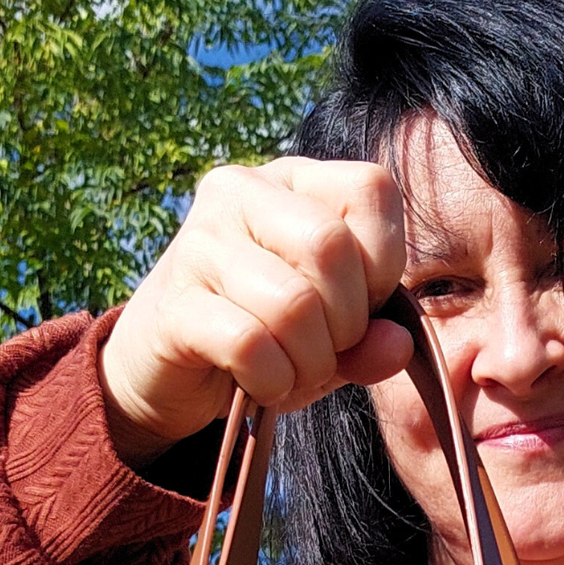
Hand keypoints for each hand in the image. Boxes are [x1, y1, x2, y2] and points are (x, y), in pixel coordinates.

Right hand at [99, 159, 411, 461]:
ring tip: (294, 374)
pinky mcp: (175, 304)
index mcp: (292, 180)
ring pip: (292, 303)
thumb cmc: (260, 339)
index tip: (362, 310)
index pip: (370, 190)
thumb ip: (371, 337)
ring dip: (309, 362)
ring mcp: (200, 242)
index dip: (385, 265)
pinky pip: (250, 345)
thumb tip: (397, 345)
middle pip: (330, 246)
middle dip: (346, 322)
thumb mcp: (330, 336)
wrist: (165, 371)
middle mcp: (241, 191)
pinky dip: (272, 381)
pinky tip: (262, 384)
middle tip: (327, 353)